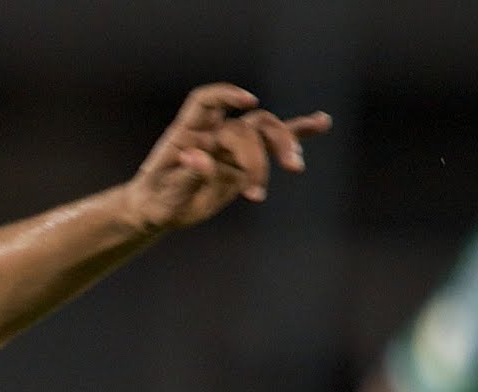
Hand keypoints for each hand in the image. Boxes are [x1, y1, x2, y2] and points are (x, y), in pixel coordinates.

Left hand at [118, 86, 332, 232]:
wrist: (157, 210)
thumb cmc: (156, 201)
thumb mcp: (163, 198)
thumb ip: (184, 177)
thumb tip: (201, 157)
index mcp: (187, 133)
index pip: (205, 101)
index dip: (226, 95)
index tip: (249, 101)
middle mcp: (213, 133)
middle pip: (246, 126)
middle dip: (258, 152)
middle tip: (257, 187)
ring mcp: (231, 145)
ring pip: (265, 131)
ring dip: (284, 145)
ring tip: (295, 166)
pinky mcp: (245, 161)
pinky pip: (274, 142)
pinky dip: (298, 132)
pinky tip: (322, 123)